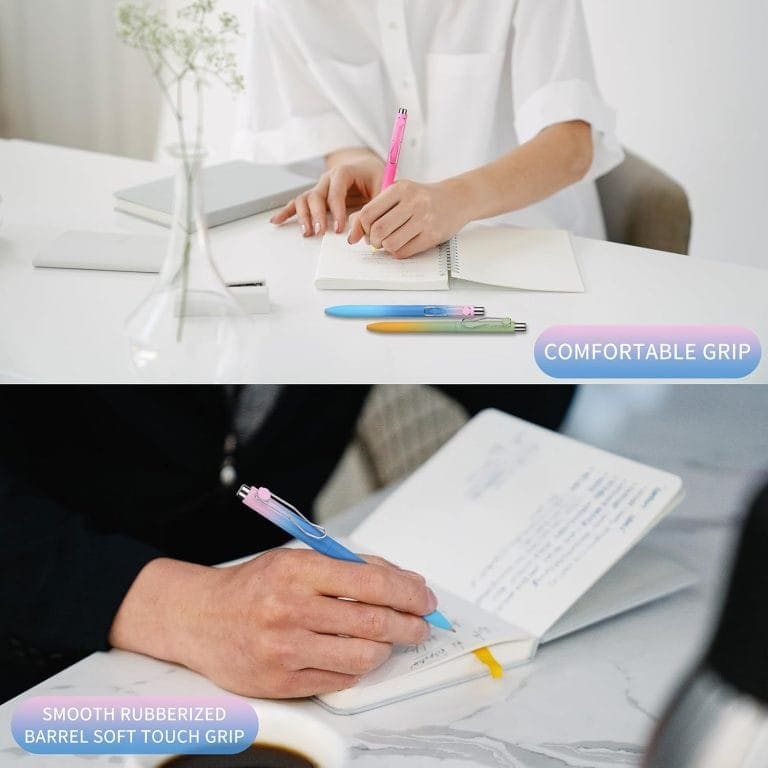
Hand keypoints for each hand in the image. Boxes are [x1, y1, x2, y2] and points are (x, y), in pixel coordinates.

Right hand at [109, 551, 434, 697]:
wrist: (200, 617)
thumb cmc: (255, 586)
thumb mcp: (299, 560)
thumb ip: (351, 568)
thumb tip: (406, 582)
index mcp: (298, 570)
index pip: (371, 582)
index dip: (408, 592)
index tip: (424, 597)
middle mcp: (290, 608)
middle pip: (373, 622)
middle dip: (409, 624)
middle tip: (421, 623)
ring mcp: (285, 649)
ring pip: (362, 656)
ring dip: (388, 648)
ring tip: (392, 639)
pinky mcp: (281, 682)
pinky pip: (340, 680)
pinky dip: (360, 667)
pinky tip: (362, 655)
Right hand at [270, 153, 384, 236]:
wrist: (365, 167)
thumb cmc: (374, 177)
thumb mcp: (382, 188)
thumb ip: (374, 208)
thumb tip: (359, 233)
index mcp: (344, 172)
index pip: (336, 189)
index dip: (336, 209)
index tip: (339, 228)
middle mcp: (327, 179)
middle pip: (316, 195)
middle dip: (317, 215)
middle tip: (320, 232)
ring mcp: (318, 188)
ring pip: (305, 199)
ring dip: (303, 216)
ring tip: (307, 233)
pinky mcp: (314, 197)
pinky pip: (297, 203)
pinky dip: (286, 212)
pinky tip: (276, 221)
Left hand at [348, 178, 470, 258]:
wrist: (456, 199)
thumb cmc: (421, 198)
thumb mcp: (399, 194)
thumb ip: (376, 208)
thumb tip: (353, 232)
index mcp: (400, 188)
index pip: (368, 212)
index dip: (362, 227)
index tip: (365, 231)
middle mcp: (413, 202)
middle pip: (378, 230)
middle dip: (372, 240)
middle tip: (375, 241)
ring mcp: (424, 219)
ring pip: (390, 243)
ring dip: (385, 248)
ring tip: (389, 242)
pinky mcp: (433, 235)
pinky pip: (405, 252)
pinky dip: (398, 252)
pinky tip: (402, 245)